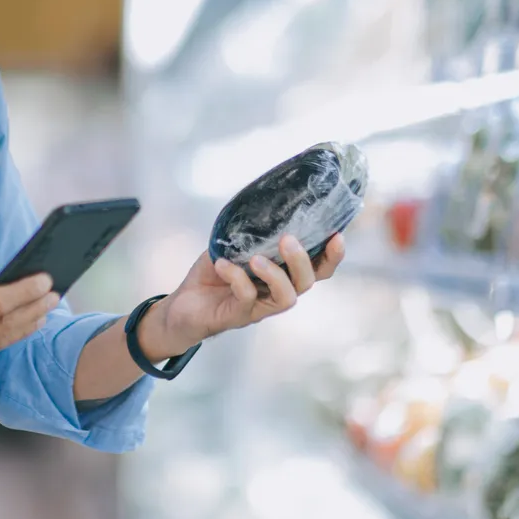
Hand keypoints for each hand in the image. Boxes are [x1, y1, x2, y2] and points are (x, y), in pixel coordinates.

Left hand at [141, 234, 345, 358]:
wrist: (181, 308)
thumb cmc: (212, 275)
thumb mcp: (232, 246)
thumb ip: (249, 231)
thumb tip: (262, 202)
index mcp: (282, 275)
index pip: (319, 269)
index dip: (333, 256)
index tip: (337, 235)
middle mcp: (276, 293)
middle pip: (308, 283)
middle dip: (303, 260)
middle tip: (288, 240)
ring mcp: (259, 308)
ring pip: (287, 297)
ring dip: (276, 275)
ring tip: (256, 259)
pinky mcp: (237, 316)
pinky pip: (246, 298)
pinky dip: (236, 278)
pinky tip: (222, 264)